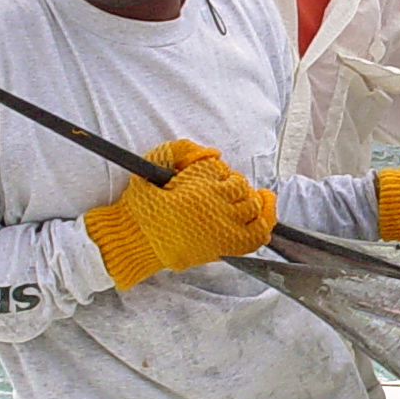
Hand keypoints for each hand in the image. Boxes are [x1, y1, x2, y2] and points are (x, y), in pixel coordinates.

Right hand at [84, 140, 275, 290]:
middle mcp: (215, 205)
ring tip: (252, 201)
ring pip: (255, 210)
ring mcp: (223, 228)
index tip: (217, 178)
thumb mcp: (153, 165)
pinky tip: (263, 220)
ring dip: (255, 204)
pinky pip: (256, 237)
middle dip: (238, 187)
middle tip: (228, 192)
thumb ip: (181, 151)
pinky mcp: (225, 248)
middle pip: (243, 189)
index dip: (224, 174)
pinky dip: (264, 226)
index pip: (226, 172)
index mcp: (199, 185)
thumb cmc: (142, 205)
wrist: (135, 240)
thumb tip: (212, 153)